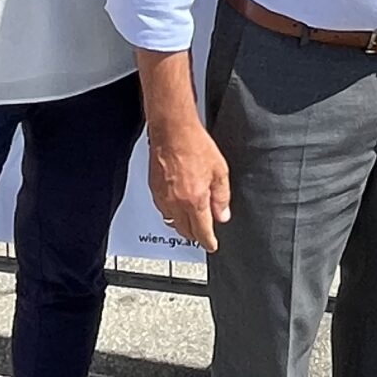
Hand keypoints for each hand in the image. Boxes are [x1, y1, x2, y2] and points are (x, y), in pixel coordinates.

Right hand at [148, 122, 231, 253]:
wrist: (172, 130)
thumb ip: (222, 196)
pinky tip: (177, 208)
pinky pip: (163, 210)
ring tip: (191, 224)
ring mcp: (163, 197)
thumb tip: (223, 215)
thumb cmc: (195, 144)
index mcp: (194, 200)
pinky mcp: (154, 189)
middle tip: (203, 235)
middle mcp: (176, 202)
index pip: (202, 231)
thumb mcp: (220, 171)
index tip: (212, 246)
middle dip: (195, 235)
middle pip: (185, 230)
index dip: (208, 241)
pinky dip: (171, 214)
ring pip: (172, 222)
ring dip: (182, 226)